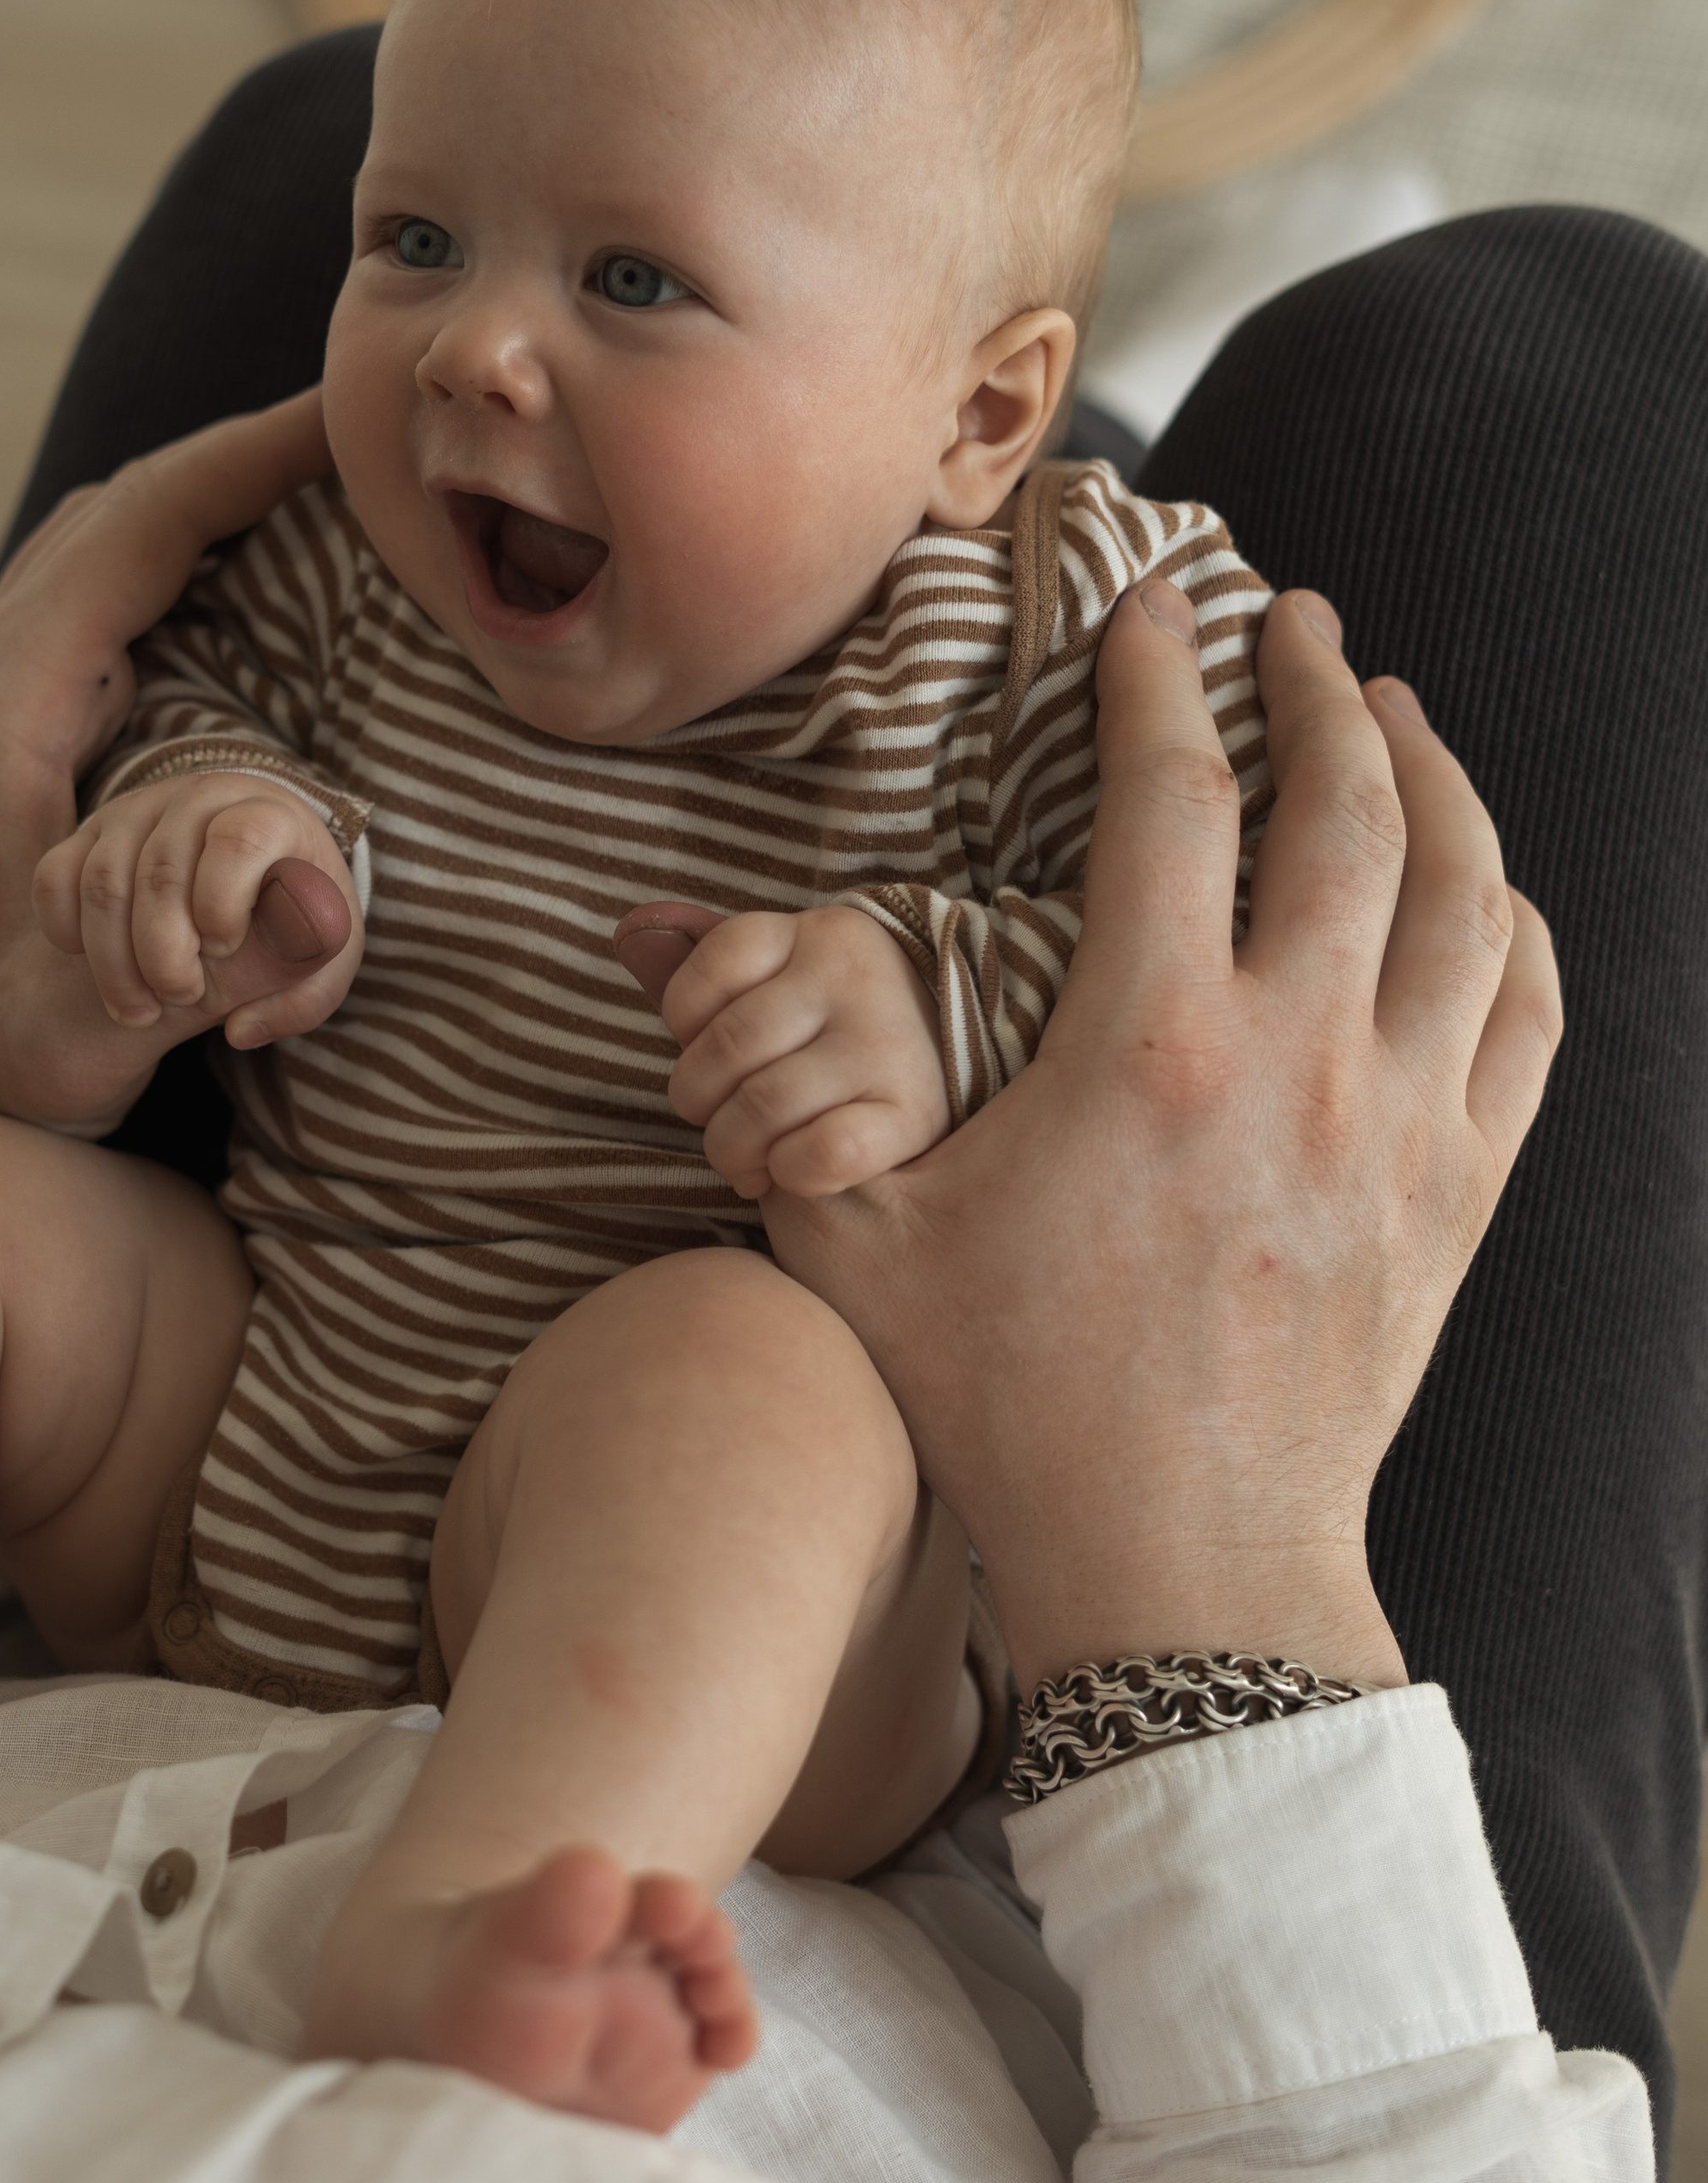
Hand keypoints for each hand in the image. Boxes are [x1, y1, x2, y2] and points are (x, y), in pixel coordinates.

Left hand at [0, 393, 331, 1273]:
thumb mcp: (98, 1020)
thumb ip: (226, 960)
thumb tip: (340, 894)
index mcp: (0, 707)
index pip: (139, 529)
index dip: (250, 457)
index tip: (347, 416)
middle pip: (117, 511)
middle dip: (238, 461)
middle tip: (356, 443)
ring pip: (96, 549)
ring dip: (201, 509)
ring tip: (316, 494)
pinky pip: (89, 603)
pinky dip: (171, 568)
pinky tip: (243, 587)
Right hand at [35, 776, 359, 1041]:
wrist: (253, 874)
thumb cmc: (291, 918)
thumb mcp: (321, 960)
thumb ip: (299, 996)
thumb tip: (241, 1029)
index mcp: (270, 813)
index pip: (239, 840)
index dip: (225, 904)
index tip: (225, 949)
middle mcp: (200, 797)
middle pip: (161, 872)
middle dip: (163, 954)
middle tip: (179, 997)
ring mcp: (139, 809)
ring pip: (103, 883)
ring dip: (114, 962)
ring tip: (139, 1009)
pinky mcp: (93, 831)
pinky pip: (54, 877)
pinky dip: (64, 931)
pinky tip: (94, 965)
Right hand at [617, 589, 1560, 1696]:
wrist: (1185, 1574)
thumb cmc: (1013, 1409)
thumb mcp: (858, 1239)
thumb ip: (773, 1083)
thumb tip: (655, 953)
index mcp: (1149, 1050)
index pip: (1168, 795)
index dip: (1154, 676)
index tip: (1147, 608)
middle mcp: (1301, 1062)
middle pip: (1350, 806)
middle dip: (1322, 684)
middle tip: (1293, 619)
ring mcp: (1401, 1127)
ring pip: (1466, 892)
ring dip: (1437, 776)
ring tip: (1395, 713)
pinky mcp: (1459, 1195)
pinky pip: (1526, 1015)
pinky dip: (1512, 922)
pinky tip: (1483, 887)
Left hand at [628, 903, 948, 1198]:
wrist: (957, 1068)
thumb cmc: (842, 1028)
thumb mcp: (781, 979)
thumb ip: (702, 966)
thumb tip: (629, 933)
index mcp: (817, 933)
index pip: (708, 970)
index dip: (684, 1024)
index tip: (707, 1046)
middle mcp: (855, 977)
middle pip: (726, 1048)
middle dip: (697, 1101)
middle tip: (716, 1124)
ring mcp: (886, 1045)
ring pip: (762, 1107)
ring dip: (732, 1150)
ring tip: (744, 1161)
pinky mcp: (912, 1114)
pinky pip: (820, 1155)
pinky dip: (787, 1173)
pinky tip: (791, 1171)